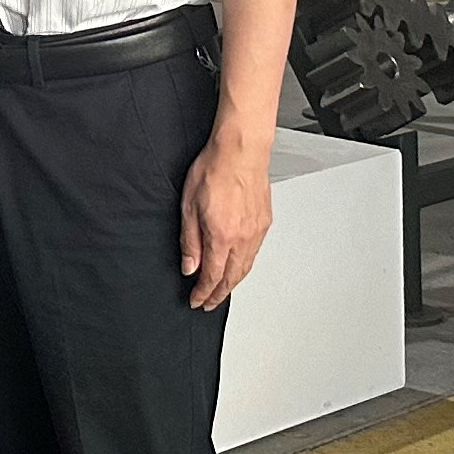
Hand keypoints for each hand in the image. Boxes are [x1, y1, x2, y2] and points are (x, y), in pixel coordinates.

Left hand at [181, 129, 273, 309]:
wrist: (241, 150)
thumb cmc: (214, 169)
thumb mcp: (189, 206)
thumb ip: (190, 241)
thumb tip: (190, 267)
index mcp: (222, 237)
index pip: (212, 277)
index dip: (203, 293)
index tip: (196, 301)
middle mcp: (243, 238)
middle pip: (232, 278)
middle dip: (219, 294)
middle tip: (209, 303)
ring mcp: (256, 231)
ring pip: (246, 268)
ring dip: (233, 283)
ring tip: (222, 290)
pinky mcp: (264, 222)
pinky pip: (255, 253)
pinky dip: (245, 266)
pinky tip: (239, 265)